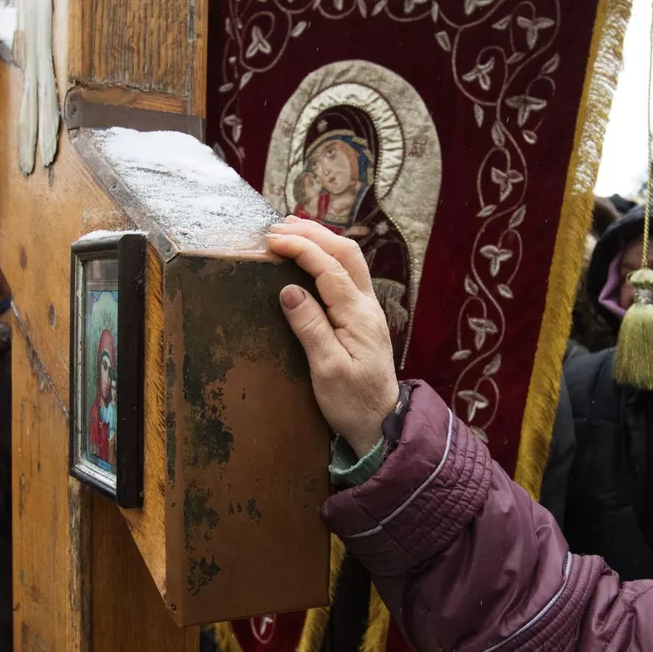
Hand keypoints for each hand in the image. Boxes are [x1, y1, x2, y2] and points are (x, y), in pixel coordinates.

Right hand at [265, 217, 400, 458]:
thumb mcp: (326, 370)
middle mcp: (367, 306)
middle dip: (313, 234)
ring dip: (322, 240)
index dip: (301, 248)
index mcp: (358, 316)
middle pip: (345, 253)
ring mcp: (368, 310)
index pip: (328, 268)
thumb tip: (289, 290)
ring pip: (350, 260)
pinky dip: (327, 256)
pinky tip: (311, 257)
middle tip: (278, 227)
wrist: (381, 424)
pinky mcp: (363, 318)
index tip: (271, 240)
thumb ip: (310, 328)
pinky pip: (348, 274)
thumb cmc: (353, 403)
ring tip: (292, 231)